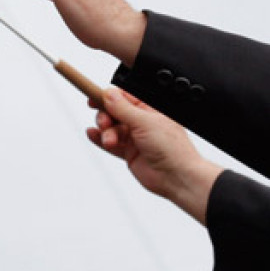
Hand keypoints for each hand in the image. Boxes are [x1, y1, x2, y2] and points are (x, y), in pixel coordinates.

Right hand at [88, 89, 220, 223]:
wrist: (176, 176)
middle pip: (114, 112)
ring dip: (106, 132)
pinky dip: (100, 139)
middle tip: (104, 123)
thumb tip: (108, 94)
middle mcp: (142, 121)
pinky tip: (93, 135)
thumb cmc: (172, 148)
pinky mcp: (129, 152)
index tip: (93, 98)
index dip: (108, 97)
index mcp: (149, 108)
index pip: (124, 97)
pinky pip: (110, 143)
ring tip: (110, 140)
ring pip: (112, 128)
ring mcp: (135, 137)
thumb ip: (123, 109)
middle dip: (105, 116)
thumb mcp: (145, 122)